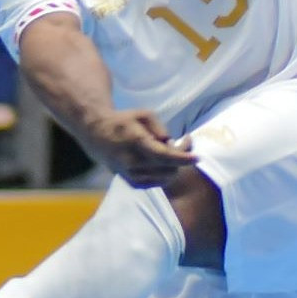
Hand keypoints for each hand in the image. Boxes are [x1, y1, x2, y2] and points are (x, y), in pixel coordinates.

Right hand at [80, 108, 196, 186]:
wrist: (97, 135)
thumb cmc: (124, 122)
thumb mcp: (143, 114)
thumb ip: (160, 128)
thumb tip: (171, 145)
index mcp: (135, 142)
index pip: (163, 156)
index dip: (183, 158)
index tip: (198, 158)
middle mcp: (132, 162)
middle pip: (169, 168)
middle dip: (182, 158)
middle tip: (184, 141)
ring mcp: (131, 175)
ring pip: (166, 177)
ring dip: (175, 165)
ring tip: (171, 149)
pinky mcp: (132, 183)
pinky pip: (159, 182)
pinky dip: (166, 173)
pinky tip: (163, 160)